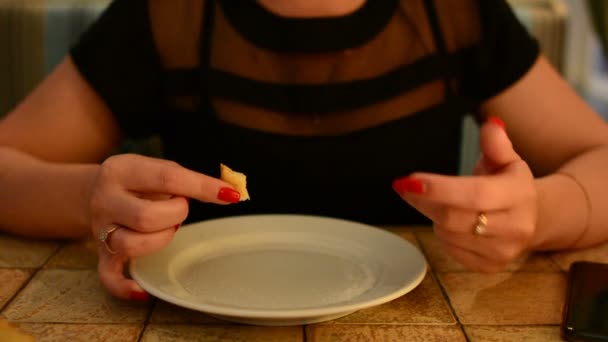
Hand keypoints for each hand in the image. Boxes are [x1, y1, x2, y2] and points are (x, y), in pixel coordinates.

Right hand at [89, 154, 240, 299]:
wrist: (92, 191)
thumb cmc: (138, 182)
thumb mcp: (157, 168)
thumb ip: (189, 180)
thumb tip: (229, 193)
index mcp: (121, 170)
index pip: (167, 178)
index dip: (202, 187)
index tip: (230, 195)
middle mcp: (105, 200)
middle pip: (147, 216)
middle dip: (176, 215)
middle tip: (179, 208)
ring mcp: (100, 229)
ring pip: (133, 245)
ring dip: (161, 239)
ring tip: (166, 227)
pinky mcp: (101, 253)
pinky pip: (110, 276)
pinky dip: (126, 286)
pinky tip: (143, 290)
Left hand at [393, 117, 537, 271]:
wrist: (535, 219)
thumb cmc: (510, 184)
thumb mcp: (507, 160)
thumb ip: (496, 144)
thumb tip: (491, 125)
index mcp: (519, 194)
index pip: (474, 194)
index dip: (439, 188)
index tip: (409, 180)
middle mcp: (515, 226)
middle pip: (453, 217)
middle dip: (424, 200)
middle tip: (407, 186)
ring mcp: (504, 251)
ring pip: (447, 234)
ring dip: (433, 216)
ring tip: (440, 202)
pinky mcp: (490, 267)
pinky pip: (450, 250)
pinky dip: (443, 235)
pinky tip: (451, 222)